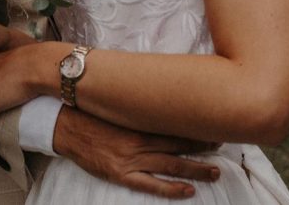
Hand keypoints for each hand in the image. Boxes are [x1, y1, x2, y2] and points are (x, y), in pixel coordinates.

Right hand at [54, 107, 220, 198]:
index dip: (198, 125)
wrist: (64, 125)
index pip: (177, 122)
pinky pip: (151, 184)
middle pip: (180, 143)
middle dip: (204, 146)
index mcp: (140, 119)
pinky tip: (188, 190)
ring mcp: (131, 158)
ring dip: (196, 169)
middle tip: (224, 144)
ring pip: (172, 165)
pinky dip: (171, 189)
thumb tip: (161, 96)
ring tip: (215, 173)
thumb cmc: (92, 112)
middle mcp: (140, 139)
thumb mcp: (118, 103)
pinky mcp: (121, 173)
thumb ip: (140, 104)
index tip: (216, 124)